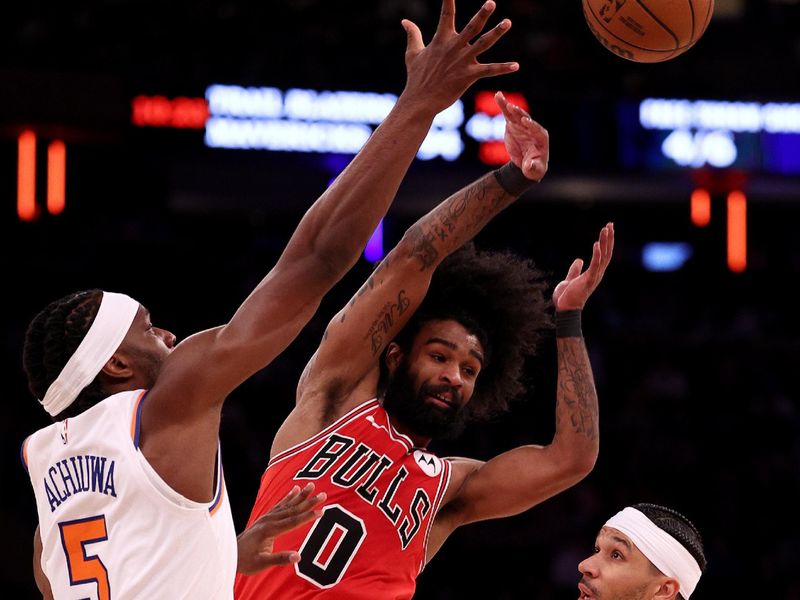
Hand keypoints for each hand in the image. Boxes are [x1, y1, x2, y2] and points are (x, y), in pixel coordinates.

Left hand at [236, 483, 325, 574]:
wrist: (229, 554)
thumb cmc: (245, 561)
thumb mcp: (262, 564)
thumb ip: (280, 559)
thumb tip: (298, 557)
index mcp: (270, 530)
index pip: (293, 522)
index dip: (308, 517)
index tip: (322, 511)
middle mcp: (269, 520)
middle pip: (293, 509)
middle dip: (309, 502)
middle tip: (324, 494)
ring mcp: (267, 517)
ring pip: (287, 504)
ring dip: (301, 496)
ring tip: (312, 485)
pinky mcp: (265, 517)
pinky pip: (280, 504)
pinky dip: (289, 496)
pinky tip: (295, 489)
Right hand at [401, 0, 518, 114]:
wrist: (420, 100)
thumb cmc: (416, 77)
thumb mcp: (412, 53)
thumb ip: (412, 34)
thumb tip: (404, 20)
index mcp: (441, 40)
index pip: (447, 15)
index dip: (449, 1)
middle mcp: (454, 48)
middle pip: (471, 27)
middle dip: (482, 14)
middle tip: (491, 2)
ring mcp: (462, 61)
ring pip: (483, 44)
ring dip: (496, 33)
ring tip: (508, 22)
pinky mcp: (468, 76)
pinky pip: (489, 70)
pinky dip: (503, 68)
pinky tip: (516, 65)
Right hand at [495, 91, 549, 181]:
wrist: (526, 164)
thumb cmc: (533, 167)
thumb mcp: (534, 170)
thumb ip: (532, 167)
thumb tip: (529, 166)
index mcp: (541, 138)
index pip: (537, 130)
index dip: (532, 125)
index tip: (525, 121)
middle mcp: (532, 129)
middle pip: (526, 119)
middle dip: (520, 114)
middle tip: (513, 108)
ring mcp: (522, 125)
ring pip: (517, 114)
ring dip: (510, 107)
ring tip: (502, 100)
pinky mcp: (513, 124)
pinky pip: (508, 114)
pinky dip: (503, 105)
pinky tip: (498, 96)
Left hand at [552, 223, 613, 311]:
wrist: (565, 309)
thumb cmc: (567, 297)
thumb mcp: (570, 279)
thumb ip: (575, 270)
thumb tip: (579, 260)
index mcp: (594, 273)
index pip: (603, 255)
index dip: (606, 242)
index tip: (607, 229)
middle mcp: (597, 274)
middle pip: (607, 253)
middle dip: (609, 238)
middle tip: (610, 224)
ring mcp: (594, 277)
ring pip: (604, 257)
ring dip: (605, 242)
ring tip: (606, 229)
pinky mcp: (588, 280)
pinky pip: (595, 265)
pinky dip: (597, 254)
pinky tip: (596, 244)